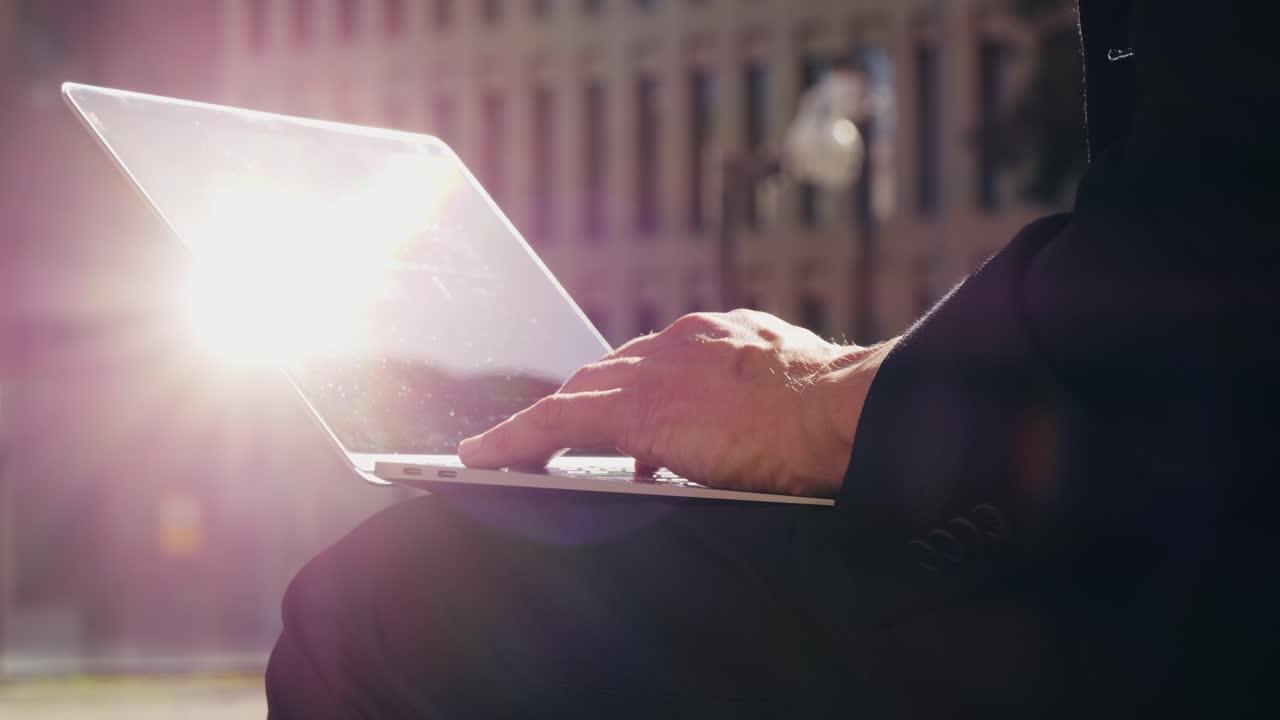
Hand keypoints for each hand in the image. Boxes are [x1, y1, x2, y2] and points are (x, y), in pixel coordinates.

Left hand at [459, 310, 897, 497]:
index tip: (603, 409)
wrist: (845, 413)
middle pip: (605, 375)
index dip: (621, 388)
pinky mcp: (636, 410)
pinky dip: (517, 438)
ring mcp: (658, 372)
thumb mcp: (793, 397)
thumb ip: (755, 407)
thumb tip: (743, 441)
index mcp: (722, 340)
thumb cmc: (838, 417)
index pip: (653, 364)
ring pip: (575, 396)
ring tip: (498, 452)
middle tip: (538, 437)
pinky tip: (486, 457)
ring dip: (534, 426)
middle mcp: (681, 345)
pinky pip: (555, 422)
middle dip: (572, 406)